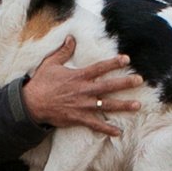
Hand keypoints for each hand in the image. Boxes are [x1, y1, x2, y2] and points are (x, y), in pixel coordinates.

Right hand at [21, 37, 141, 134]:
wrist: (32, 104)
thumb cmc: (41, 83)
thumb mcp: (50, 63)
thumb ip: (63, 51)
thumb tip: (71, 38)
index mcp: (78, 76)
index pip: (100, 68)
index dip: (114, 63)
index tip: (127, 59)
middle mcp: (83, 90)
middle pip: (108, 86)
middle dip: (125, 83)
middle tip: (139, 80)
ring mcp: (82, 105)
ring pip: (106, 105)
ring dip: (123, 106)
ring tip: (137, 105)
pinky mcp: (78, 118)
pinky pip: (95, 125)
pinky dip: (107, 129)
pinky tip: (118, 132)